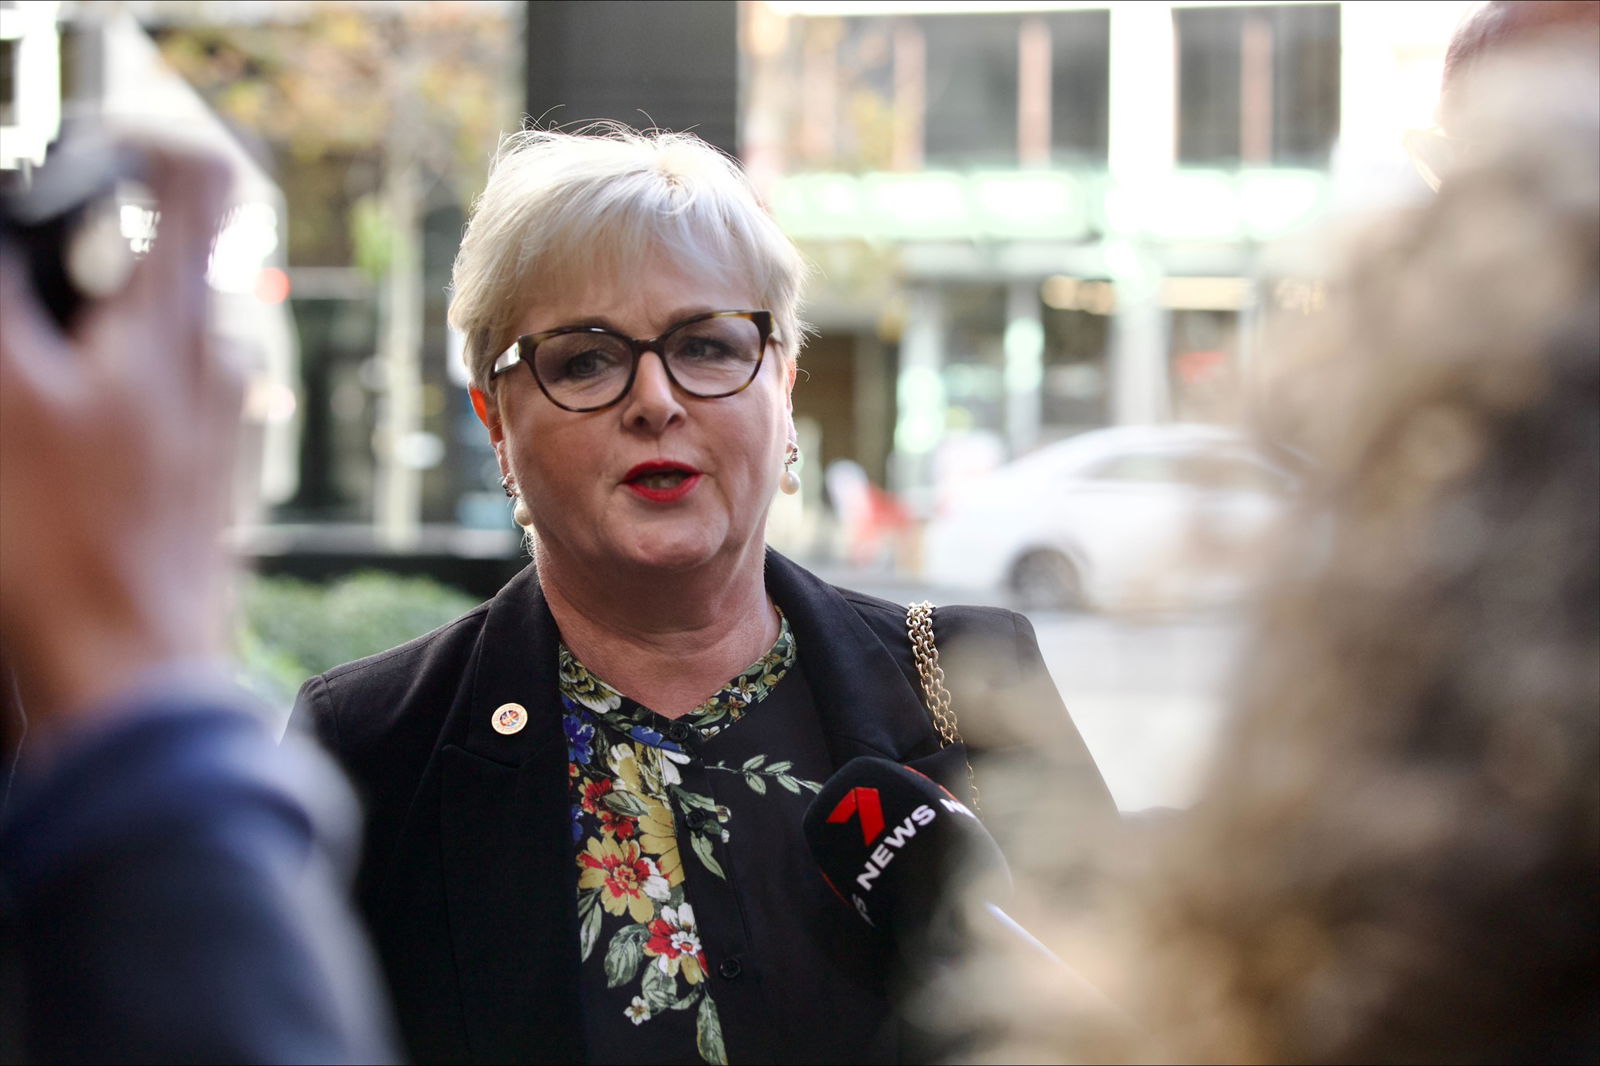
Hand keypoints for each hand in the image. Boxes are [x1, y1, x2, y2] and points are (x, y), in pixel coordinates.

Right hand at [0, 138, 240, 731]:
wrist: (134, 667)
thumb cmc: (68, 546)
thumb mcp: (0, 400)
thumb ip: (4, 304)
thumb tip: (1, 241)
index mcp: (176, 326)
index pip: (198, 187)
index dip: (149, 143)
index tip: (97, 145)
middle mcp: (218, 363)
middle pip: (180, 255)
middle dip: (112, 238)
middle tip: (52, 264)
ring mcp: (221, 421)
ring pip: (172, 329)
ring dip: (113, 316)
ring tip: (55, 349)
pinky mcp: (209, 472)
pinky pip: (173, 394)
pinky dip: (124, 380)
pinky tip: (76, 423)